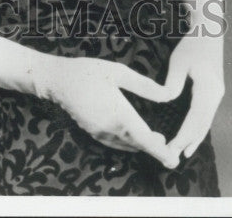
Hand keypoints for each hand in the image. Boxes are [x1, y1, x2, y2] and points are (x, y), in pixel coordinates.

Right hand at [45, 57, 179, 168]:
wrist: (57, 80)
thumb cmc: (87, 72)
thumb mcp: (117, 71)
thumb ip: (144, 85)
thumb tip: (167, 95)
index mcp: (119, 114)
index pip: (145, 139)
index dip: (160, 151)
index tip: (174, 160)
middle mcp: (111, 129)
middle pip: (138, 145)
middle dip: (154, 148)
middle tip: (169, 149)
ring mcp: (100, 133)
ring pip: (127, 145)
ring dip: (142, 144)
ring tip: (156, 140)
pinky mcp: (93, 133)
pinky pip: (116, 143)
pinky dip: (129, 142)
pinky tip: (133, 135)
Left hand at [164, 32, 224, 160]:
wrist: (209, 32)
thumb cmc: (191, 44)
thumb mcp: (178, 62)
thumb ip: (173, 83)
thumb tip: (166, 100)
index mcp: (208, 90)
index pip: (195, 119)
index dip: (184, 135)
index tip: (173, 147)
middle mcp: (216, 95)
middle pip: (202, 124)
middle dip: (189, 141)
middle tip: (174, 156)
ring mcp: (217, 94)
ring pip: (206, 121)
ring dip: (195, 137)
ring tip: (184, 152)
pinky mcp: (214, 92)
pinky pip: (206, 114)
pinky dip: (199, 127)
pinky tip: (192, 135)